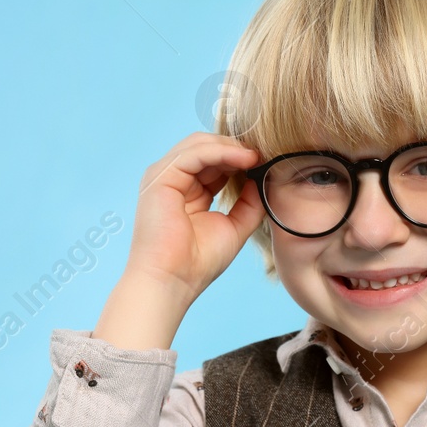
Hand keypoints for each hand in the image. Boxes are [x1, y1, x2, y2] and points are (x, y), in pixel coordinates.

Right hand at [124, 131, 264, 298]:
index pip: (214, 162)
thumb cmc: (197, 263)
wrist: (173, 281)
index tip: (267, 162)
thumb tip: (260, 180)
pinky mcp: (160, 177)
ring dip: (231, 147)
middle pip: (206, 148)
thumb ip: (248, 204)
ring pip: (199, 145)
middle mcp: (173, 180)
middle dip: (236, 148)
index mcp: (187, 191)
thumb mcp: (234, 227)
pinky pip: (194, 153)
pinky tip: (244, 159)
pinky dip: (221, 152)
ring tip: (257, 155)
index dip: (240, 159)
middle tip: (265, 154)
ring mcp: (163, 177)